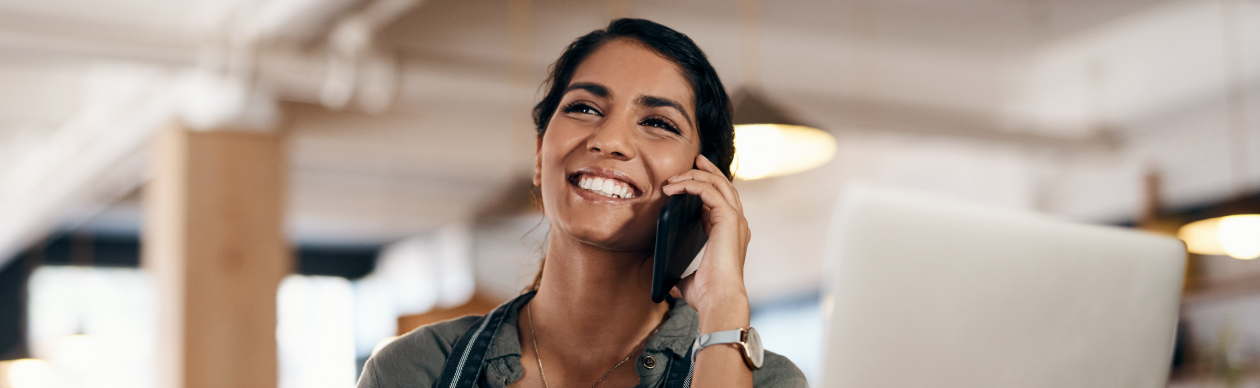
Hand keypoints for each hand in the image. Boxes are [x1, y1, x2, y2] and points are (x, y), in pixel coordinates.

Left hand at [662, 154, 751, 330]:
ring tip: (674, 178)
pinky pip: (709, 190)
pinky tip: (674, 188)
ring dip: (694, 176)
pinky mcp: (728, 218)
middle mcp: (737, 224)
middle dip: (708, 170)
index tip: (690, 178)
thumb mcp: (689, 281)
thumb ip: (681, 276)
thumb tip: (668, 283)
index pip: (722, 201)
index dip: (708, 185)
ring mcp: (735, 219)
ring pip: (717, 183)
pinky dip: (691, 185)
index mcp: (731, 234)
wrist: (718, 299)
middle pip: (725, 185)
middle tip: (693, 160)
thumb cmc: (707, 294)